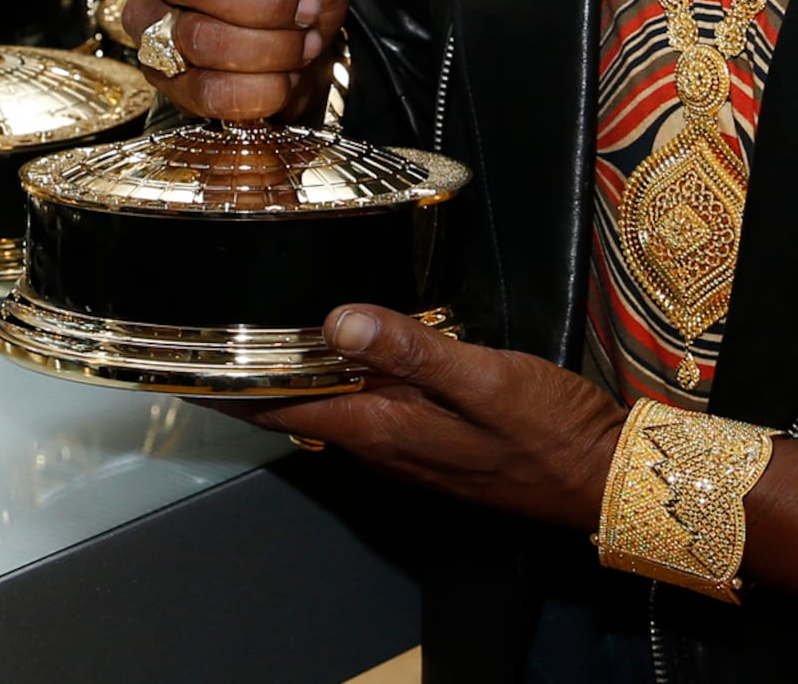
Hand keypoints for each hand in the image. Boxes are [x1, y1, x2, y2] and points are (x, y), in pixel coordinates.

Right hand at [120, 0, 361, 121]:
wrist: (292, 56)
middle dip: (263, 5)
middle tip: (307, 12)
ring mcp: (147, 21)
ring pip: (199, 38)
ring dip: (268, 48)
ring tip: (303, 46)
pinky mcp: (158, 75)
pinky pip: (203, 90)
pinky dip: (256, 90)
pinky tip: (283, 80)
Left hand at [249, 305, 627, 528]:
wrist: (607, 478)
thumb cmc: (553, 432)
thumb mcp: (485, 378)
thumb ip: (411, 350)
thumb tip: (338, 320)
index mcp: (384, 430)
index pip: (284, 409)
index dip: (231, 387)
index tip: (190, 362)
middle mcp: (385, 444)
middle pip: (301, 407)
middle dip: (258, 374)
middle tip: (222, 326)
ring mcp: (409, 446)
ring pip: (335, 405)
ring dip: (301, 374)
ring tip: (270, 328)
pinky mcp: (433, 440)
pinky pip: (371, 406)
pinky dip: (346, 377)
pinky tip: (352, 347)